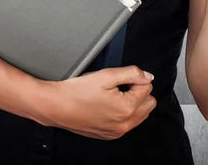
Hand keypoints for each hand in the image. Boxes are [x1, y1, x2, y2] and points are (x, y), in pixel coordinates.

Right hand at [39, 66, 156, 139]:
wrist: (58, 106)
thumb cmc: (78, 91)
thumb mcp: (106, 75)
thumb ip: (131, 73)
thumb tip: (147, 76)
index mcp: (128, 108)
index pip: (148, 87)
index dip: (136, 78)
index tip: (122, 78)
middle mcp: (125, 123)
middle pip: (149, 103)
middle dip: (138, 92)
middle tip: (120, 85)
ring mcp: (118, 131)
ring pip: (140, 115)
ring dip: (133, 103)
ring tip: (114, 94)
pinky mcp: (110, 135)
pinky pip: (127, 123)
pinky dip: (123, 113)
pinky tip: (108, 105)